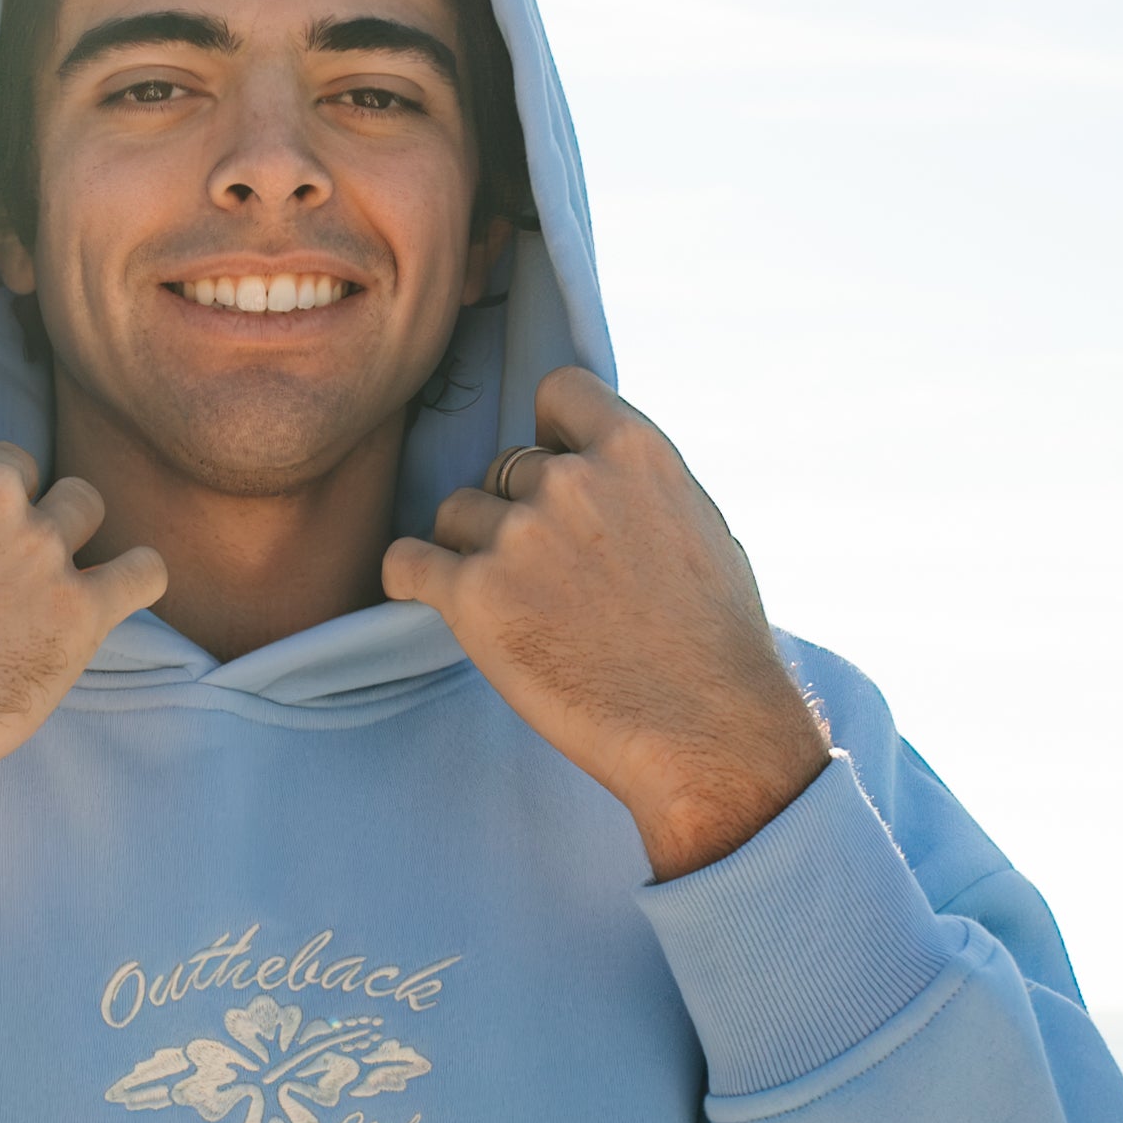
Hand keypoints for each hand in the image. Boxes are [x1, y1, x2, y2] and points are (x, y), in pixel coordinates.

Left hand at [380, 367, 828, 878]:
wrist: (706, 730)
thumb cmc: (716, 643)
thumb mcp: (700, 525)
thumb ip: (639, 486)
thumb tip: (598, 468)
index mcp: (635, 450)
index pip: (557, 392)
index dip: (551, 434)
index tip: (557, 474)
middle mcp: (571, 480)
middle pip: (505, 467)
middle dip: (519, 513)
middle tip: (551, 578)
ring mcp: (518, 536)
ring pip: (457, 514)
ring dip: (473, 550)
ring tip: (517, 606)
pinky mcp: (474, 596)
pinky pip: (407, 562)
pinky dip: (411, 577)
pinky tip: (426, 595)